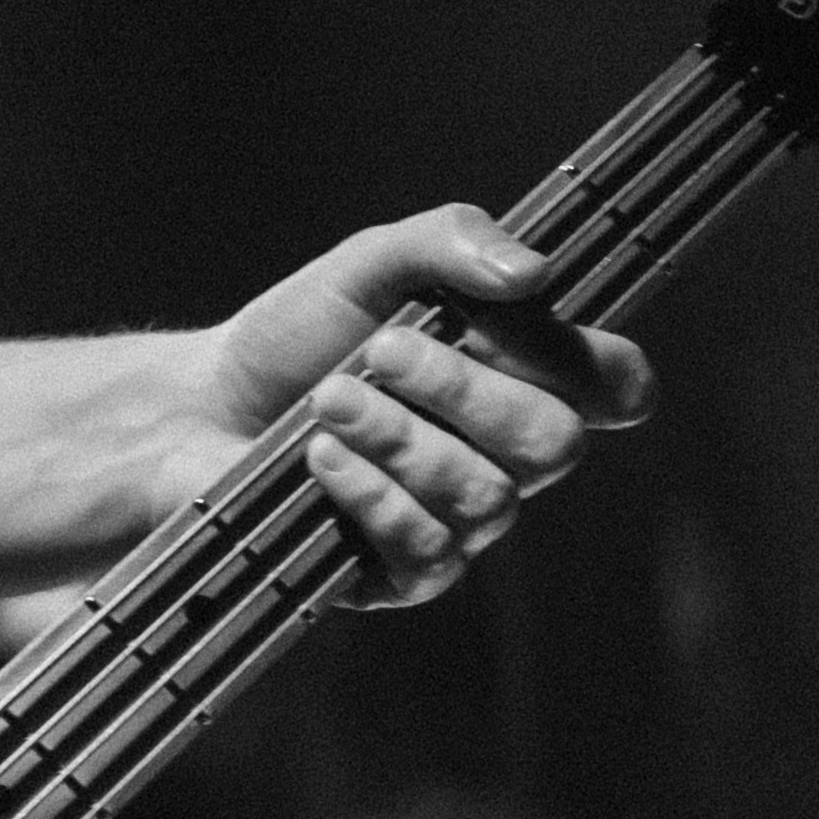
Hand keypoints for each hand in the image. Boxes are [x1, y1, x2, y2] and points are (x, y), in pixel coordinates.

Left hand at [185, 206, 649, 605]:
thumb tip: (534, 272)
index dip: (590, 365)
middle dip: (463, 390)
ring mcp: (462, 522)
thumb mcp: (370, 264)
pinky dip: (370, 493)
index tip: (510, 326)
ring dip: (401, 437)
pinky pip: (430, 551)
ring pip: (488, 498)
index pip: (620, 388)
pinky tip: (319, 457)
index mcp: (525, 378)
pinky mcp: (405, 575)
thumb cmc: (297, 335)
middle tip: (380, 350)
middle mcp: (508, 457)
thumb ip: (452, 243)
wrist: (198, 408)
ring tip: (327, 397)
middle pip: (554, 444)